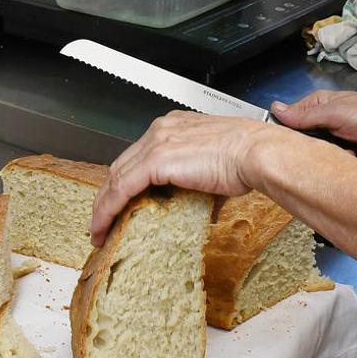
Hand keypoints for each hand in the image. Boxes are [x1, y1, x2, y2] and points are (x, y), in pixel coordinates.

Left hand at [89, 111, 266, 244]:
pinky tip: (103, 225)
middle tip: (102, 220)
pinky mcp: (156, 159)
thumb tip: (201, 207)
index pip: (138, 157)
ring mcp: (156, 142)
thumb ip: (200, 183)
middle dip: (108, 196)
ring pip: (116, 177)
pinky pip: (122, 188)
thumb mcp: (215, 168)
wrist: (257, 153)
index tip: (118, 202)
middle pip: (121, 166)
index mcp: (174, 127)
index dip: (123, 182)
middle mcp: (161, 129)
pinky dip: (108, 209)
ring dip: (103, 206)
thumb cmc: (248, 159)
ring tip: (99, 230)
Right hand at [270, 91, 356, 163]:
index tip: (278, 146)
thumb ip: (305, 115)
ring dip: (322, 158)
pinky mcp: (346, 152)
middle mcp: (324, 120)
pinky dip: (335, 164)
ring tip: (328, 162)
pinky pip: (332, 160)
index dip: (283, 132)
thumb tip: (273, 108)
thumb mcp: (335, 113)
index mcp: (318, 105)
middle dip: (306, 148)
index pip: (290, 118)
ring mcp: (335, 137)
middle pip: (302, 138)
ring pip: (317, 152)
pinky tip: (339, 167)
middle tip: (307, 157)